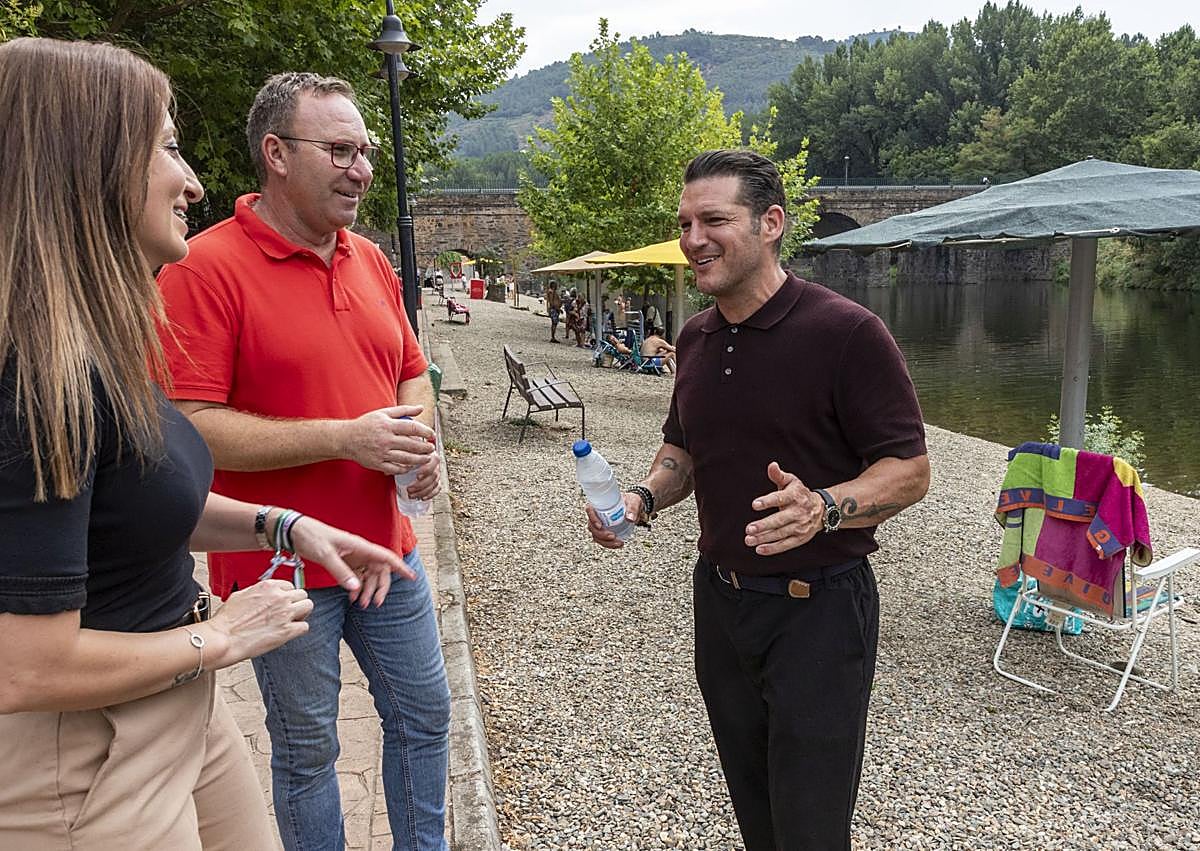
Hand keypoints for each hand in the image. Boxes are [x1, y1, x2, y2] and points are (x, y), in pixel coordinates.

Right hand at [205, 579, 312, 667]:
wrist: (222, 638)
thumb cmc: (226, 620)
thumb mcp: (240, 596)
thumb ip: (258, 592)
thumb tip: (264, 594)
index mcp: (268, 586)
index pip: (290, 586)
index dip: (287, 595)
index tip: (283, 603)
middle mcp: (279, 597)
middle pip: (302, 594)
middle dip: (297, 603)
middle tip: (289, 612)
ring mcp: (285, 613)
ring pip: (308, 606)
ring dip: (302, 614)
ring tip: (292, 621)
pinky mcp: (287, 631)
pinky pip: (305, 627)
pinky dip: (298, 630)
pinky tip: (289, 633)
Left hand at [289, 515, 413, 607]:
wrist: (296, 532)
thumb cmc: (312, 537)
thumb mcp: (325, 555)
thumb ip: (341, 572)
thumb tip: (356, 588)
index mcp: (361, 546)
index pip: (386, 557)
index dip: (401, 567)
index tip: (412, 577)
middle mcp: (361, 551)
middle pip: (380, 570)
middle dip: (380, 587)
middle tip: (374, 603)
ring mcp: (353, 556)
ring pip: (369, 575)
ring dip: (367, 590)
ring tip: (359, 604)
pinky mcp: (345, 561)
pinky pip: (357, 576)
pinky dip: (356, 587)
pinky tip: (351, 597)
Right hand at [338, 405, 434, 473]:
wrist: (345, 439)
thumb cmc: (366, 424)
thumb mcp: (383, 413)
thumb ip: (403, 410)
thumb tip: (421, 408)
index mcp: (387, 425)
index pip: (411, 428)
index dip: (425, 431)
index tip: (432, 434)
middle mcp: (385, 439)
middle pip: (411, 445)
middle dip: (425, 447)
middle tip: (432, 448)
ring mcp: (381, 453)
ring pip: (406, 459)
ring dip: (419, 460)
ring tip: (427, 458)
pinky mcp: (377, 464)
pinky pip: (395, 469)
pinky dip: (405, 469)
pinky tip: (412, 466)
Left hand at [401, 450, 441, 500]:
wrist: (413, 461)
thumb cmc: (409, 457)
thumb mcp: (405, 455)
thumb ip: (401, 459)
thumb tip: (390, 469)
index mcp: (429, 455)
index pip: (433, 461)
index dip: (426, 469)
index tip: (417, 476)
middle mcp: (434, 464)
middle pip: (434, 475)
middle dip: (421, 484)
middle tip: (409, 489)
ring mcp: (436, 473)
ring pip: (434, 483)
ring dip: (423, 491)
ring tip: (411, 494)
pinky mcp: (436, 481)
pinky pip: (437, 489)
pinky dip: (430, 494)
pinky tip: (422, 497)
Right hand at [586, 492, 642, 548]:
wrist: (634, 508)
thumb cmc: (631, 501)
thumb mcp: (633, 501)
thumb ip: (632, 508)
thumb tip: (630, 518)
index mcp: (601, 504)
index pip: (589, 510)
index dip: (592, 518)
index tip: (600, 526)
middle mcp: (598, 515)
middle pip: (591, 526)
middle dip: (601, 534)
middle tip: (613, 536)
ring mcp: (600, 524)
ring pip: (596, 535)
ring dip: (605, 542)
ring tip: (618, 542)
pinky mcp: (605, 531)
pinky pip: (602, 540)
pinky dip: (609, 544)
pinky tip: (618, 544)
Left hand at [744, 462, 824, 555]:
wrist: (822, 510)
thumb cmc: (799, 494)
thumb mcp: (791, 481)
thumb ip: (778, 475)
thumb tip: (772, 465)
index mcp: (795, 496)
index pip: (780, 499)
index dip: (767, 502)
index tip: (754, 505)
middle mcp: (798, 512)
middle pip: (779, 520)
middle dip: (764, 525)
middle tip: (749, 528)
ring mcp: (800, 526)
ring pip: (780, 534)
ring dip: (764, 538)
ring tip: (749, 540)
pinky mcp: (800, 538)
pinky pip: (785, 545)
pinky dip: (772, 548)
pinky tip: (759, 549)